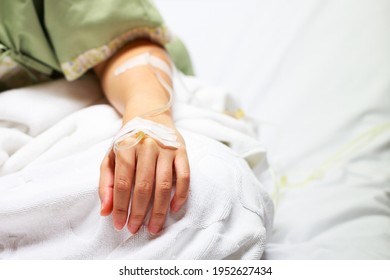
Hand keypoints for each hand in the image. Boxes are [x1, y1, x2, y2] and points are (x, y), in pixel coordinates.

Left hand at [98, 120, 189, 234]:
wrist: (150, 115)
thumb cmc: (128, 140)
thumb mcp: (111, 156)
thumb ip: (106, 183)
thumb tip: (105, 211)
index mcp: (126, 147)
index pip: (122, 183)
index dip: (120, 206)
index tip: (119, 224)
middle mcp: (147, 147)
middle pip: (143, 186)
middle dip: (138, 212)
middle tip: (135, 229)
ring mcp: (167, 149)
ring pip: (164, 185)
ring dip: (159, 210)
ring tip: (154, 227)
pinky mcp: (182, 151)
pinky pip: (184, 176)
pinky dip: (181, 194)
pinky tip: (174, 209)